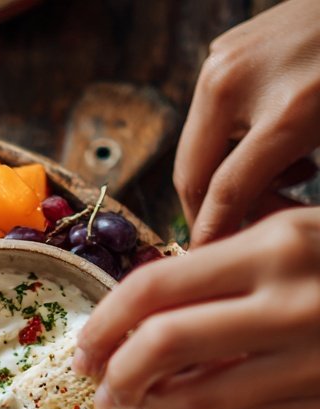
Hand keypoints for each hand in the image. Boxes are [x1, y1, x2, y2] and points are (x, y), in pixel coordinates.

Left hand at [72, 206, 319, 408]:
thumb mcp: (299, 232)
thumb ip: (226, 262)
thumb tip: (144, 308)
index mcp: (274, 247)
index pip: (155, 287)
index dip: (104, 324)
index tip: (85, 346)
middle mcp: (290, 303)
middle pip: (164, 345)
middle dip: (115, 374)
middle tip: (99, 387)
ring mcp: (311, 359)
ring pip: (198, 395)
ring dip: (151, 404)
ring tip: (131, 404)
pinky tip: (185, 405)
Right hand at [173, 0, 319, 246]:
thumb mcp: (318, 132)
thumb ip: (267, 184)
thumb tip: (224, 235)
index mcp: (257, 100)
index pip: (220, 190)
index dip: (215, 234)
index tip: (213, 260)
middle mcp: (227, 78)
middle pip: (196, 172)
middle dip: (220, 209)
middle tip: (254, 226)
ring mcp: (223, 62)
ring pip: (205, 150)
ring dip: (233, 179)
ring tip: (289, 179)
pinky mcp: (228, 53)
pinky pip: (218, 120)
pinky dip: (240, 146)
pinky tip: (284, 146)